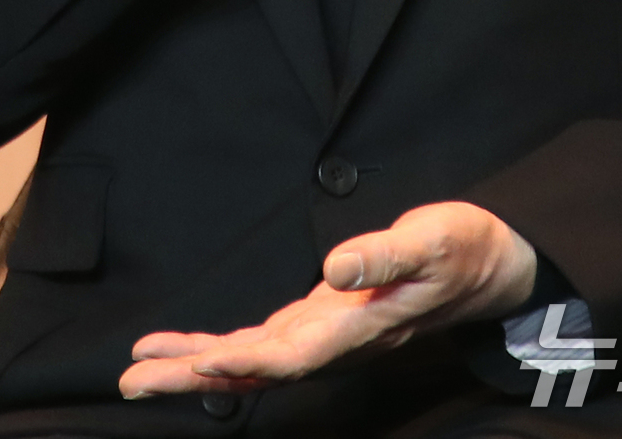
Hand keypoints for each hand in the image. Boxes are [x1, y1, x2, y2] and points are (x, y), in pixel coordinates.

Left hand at [119, 202, 535, 398]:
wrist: (488, 265)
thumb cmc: (461, 249)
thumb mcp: (430, 241)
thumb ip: (385, 256)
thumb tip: (336, 266)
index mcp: (357, 326)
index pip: (290, 355)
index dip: (242, 363)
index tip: (195, 365)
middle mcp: (334, 341)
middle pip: (254, 368)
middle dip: (193, 374)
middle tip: (133, 380)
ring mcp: (326, 334)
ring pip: (251, 360)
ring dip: (196, 364)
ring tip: (141, 367)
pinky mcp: (322, 320)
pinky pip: (263, 344)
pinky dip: (224, 347)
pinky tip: (194, 350)